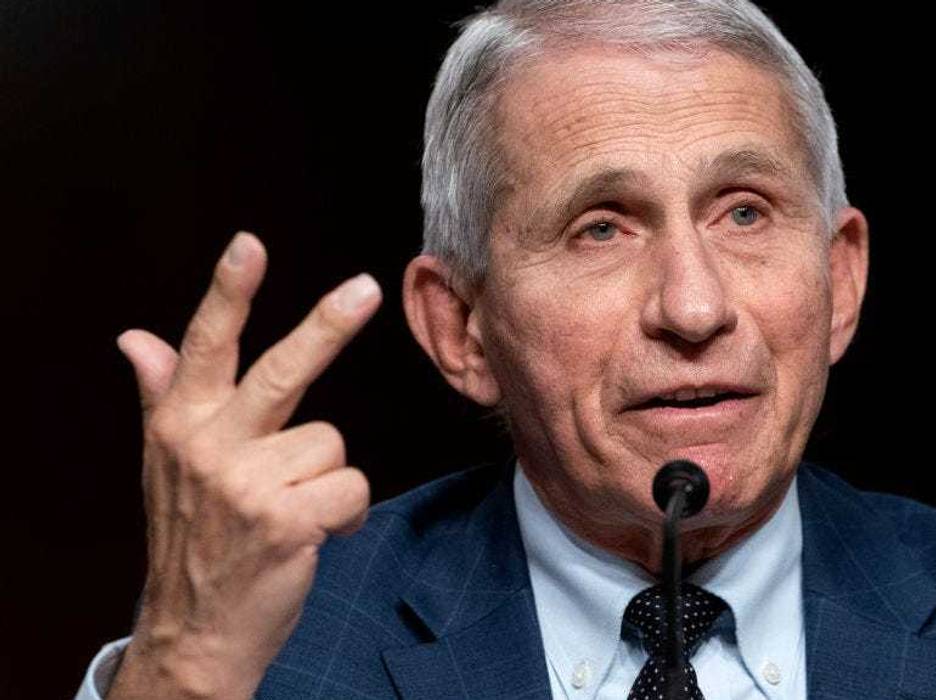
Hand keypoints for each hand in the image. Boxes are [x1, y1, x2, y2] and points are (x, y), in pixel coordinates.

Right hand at [106, 232, 379, 699]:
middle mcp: (208, 447)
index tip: (249, 244)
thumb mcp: (167, 465)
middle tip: (366, 288)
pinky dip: (346, 513)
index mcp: (180, 424)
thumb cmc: (194, 538)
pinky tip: (313, 534)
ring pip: (332, 443)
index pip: (205, 346)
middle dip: (327, 326)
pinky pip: (352, 488)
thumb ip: (161, 395)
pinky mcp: (285, 520)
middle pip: (280, 371)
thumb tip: (135, 338)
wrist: (195, 631)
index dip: (228, 292)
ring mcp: (245, 485)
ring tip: (293, 510)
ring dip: (328, 479)